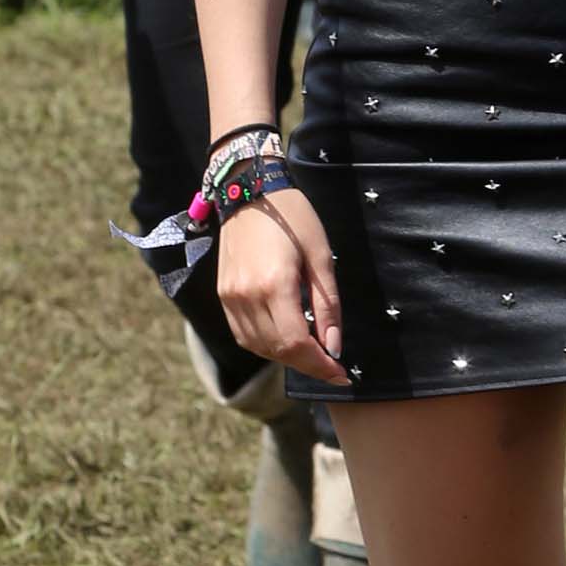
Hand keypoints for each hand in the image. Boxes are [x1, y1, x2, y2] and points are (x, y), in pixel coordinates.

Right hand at [217, 191, 346, 387]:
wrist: (249, 190)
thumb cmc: (293, 218)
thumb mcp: (321, 257)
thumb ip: (327, 306)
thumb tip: (333, 347)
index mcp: (274, 285)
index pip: (297, 343)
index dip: (320, 366)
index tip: (342, 374)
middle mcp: (247, 296)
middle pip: (278, 350)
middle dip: (308, 364)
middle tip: (332, 366)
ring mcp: (231, 297)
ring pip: (259, 347)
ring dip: (287, 358)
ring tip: (311, 352)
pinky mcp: (223, 295)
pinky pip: (244, 335)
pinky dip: (266, 345)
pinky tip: (285, 339)